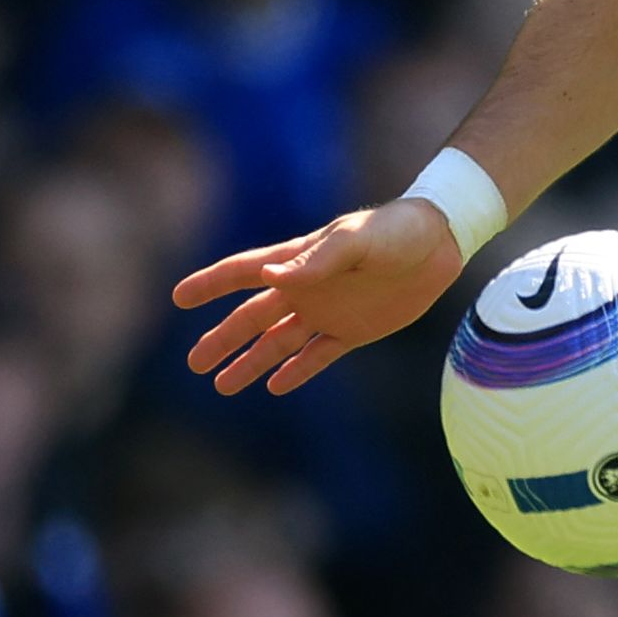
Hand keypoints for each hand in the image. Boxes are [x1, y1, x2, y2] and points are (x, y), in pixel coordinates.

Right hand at [170, 197, 469, 394]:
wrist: (439, 244)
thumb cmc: (397, 231)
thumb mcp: (358, 240)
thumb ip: (318, 259)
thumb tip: (270, 278)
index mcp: (298, 261)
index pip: (243, 273)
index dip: (210, 284)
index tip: (178, 297)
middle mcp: (305, 289)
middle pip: (252, 318)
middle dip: (221, 340)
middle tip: (193, 364)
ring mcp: (327, 312)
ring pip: (278, 343)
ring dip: (250, 362)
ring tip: (222, 384)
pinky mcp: (354, 331)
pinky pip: (318, 356)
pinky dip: (296, 371)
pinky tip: (273, 385)